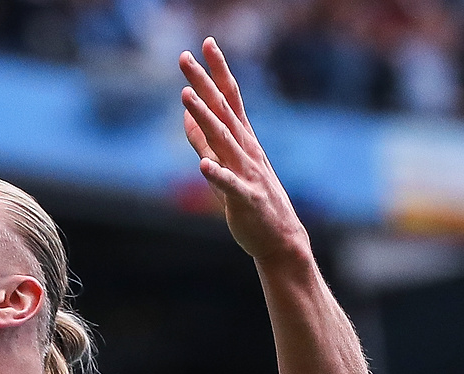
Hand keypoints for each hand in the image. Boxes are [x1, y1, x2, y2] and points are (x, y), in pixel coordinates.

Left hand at [180, 39, 309, 263]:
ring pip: (223, 141)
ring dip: (204, 118)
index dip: (217, 71)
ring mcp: (247, 173)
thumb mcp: (223, 166)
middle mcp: (246, 150)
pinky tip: (204, 166)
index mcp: (242, 140)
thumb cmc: (250, 201)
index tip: (205, 44)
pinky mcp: (245, 199)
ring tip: (185, 97)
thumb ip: (203, 142)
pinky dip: (217, 175)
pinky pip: (229, 185)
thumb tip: (185, 116)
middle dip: (203, 83)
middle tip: (184, 56)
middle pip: (222, 110)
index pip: (229, 98)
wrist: (279, 239)